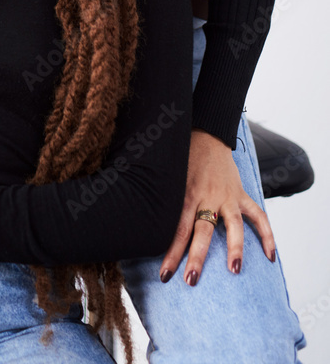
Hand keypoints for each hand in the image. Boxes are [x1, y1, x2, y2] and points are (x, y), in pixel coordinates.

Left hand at [160, 129, 275, 284]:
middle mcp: (207, 197)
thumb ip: (164, 200)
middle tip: (191, 280)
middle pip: (201, 231)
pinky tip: (270, 256)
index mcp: (187, 195)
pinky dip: (266, 235)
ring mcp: (227, 196)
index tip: (165, 276)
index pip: (177, 230)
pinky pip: (258, 215)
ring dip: (234, 248)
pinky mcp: (240, 194)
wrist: (206, 134)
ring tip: (234, 271)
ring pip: (233, 225)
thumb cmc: (182, 158)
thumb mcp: (170, 177)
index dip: (170, 254)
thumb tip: (144, 225)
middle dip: (196, 257)